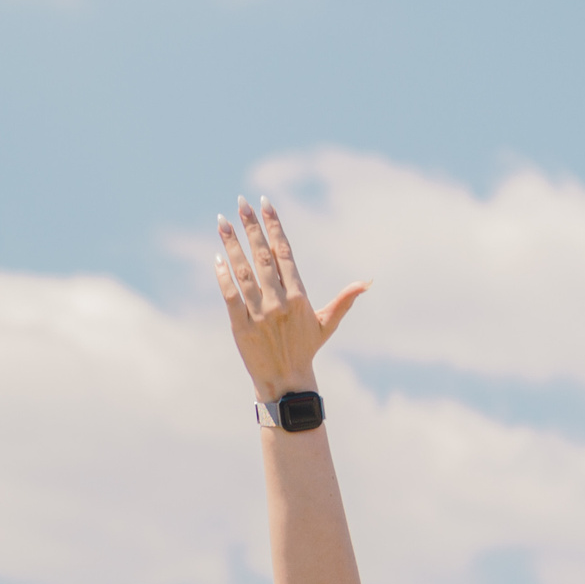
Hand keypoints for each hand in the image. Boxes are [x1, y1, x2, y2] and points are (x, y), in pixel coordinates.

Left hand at [216, 198, 367, 400]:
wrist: (286, 382)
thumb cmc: (306, 349)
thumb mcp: (327, 323)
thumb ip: (344, 300)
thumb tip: (368, 282)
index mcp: (299, 295)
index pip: (285, 251)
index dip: (275, 225)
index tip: (265, 203)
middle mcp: (279, 301)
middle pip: (263, 256)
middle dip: (251, 227)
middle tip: (240, 201)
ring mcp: (259, 314)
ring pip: (243, 273)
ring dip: (231, 246)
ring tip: (221, 222)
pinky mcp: (240, 328)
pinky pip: (230, 298)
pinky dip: (223, 278)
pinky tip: (216, 258)